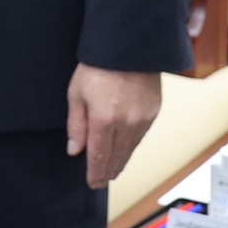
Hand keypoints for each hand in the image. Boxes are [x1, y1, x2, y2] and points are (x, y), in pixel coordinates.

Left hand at [65, 63, 162, 188]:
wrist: (129, 45)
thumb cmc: (98, 65)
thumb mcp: (77, 93)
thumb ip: (76, 125)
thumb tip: (74, 150)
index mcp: (103, 119)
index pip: (99, 156)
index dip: (95, 172)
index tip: (92, 182)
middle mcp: (126, 123)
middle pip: (116, 157)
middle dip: (107, 172)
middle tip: (100, 182)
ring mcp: (142, 118)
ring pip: (130, 150)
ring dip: (121, 162)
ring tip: (112, 172)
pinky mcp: (153, 112)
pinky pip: (141, 137)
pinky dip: (132, 147)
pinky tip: (126, 151)